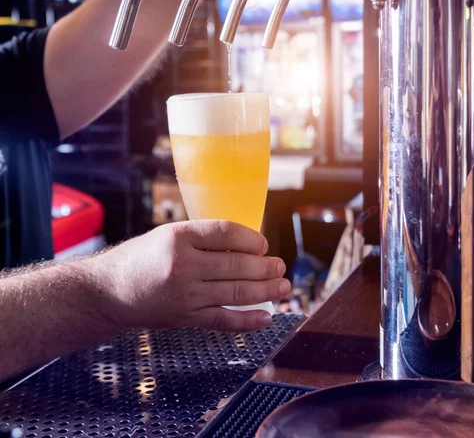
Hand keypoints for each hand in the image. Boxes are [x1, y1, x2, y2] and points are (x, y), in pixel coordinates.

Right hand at [93, 221, 289, 332]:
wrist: (109, 291)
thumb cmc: (142, 257)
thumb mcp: (168, 235)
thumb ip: (202, 238)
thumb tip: (246, 244)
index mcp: (178, 236)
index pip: (226, 232)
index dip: (251, 238)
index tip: (263, 244)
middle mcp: (183, 265)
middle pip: (237, 264)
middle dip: (266, 267)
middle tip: (281, 266)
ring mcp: (185, 295)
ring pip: (236, 292)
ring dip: (266, 290)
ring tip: (284, 286)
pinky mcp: (185, 318)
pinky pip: (223, 320)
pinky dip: (248, 320)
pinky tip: (266, 317)